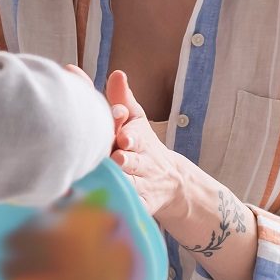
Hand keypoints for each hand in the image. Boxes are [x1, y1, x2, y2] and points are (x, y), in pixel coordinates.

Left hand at [104, 69, 187, 219]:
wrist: (172, 182)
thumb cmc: (141, 145)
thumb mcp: (136, 121)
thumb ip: (122, 99)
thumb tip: (116, 73)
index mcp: (136, 140)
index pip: (132, 134)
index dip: (128, 133)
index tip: (122, 131)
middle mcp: (139, 162)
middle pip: (131, 160)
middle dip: (126, 158)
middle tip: (117, 156)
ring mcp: (140, 185)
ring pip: (131, 184)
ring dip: (123, 182)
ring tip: (113, 179)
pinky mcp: (139, 205)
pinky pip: (131, 207)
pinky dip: (122, 207)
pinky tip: (107, 206)